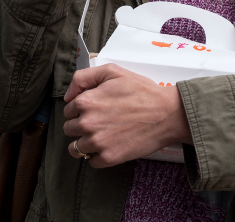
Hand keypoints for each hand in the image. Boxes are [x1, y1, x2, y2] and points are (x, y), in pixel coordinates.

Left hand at [62, 64, 192, 167]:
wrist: (167, 113)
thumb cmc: (142, 91)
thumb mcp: (112, 72)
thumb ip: (83, 78)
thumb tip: (68, 95)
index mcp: (86, 101)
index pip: (68, 110)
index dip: (79, 109)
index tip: (93, 110)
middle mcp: (87, 123)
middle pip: (69, 129)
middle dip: (80, 126)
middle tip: (98, 122)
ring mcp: (98, 142)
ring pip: (76, 148)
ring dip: (85, 143)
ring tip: (101, 137)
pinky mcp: (109, 157)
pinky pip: (92, 162)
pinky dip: (98, 156)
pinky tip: (109, 146)